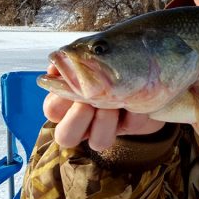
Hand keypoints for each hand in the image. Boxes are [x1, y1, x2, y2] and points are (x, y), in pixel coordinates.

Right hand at [43, 64, 165, 150]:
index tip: (71, 84)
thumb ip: (70, 60)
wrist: (146, 66)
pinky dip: (136, 109)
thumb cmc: (109, 59)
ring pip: (98, 142)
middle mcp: (85, 119)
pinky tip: (139, 96)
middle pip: (65, 137)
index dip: (59, 101)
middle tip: (89, 101)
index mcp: (68, 102)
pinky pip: (131, 125)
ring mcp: (108, 126)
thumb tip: (53, 69)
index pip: (52, 110)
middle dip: (77, 119)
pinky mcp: (131, 125)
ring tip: (116, 102)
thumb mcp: (89, 56)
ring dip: (106, 120)